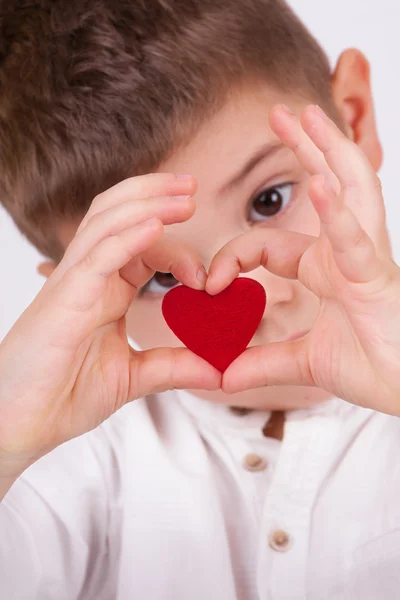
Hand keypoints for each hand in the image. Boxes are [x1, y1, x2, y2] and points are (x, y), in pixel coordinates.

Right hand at [0, 173, 219, 477]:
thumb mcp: (132, 377)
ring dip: (147, 204)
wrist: (20, 424)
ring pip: (106, 223)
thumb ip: (174, 366)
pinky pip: (97, 257)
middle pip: (118, 214)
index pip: (142, 245)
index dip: (177, 249)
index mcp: (105, 289)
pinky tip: (155, 226)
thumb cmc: (63, 395)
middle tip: (191, 186)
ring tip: (183, 196)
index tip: (207, 277)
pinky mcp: (63, 299)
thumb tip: (219, 370)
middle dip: (156, 194)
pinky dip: (126, 238)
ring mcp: (73, 283)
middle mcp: (88, 276)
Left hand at [206, 104, 399, 415]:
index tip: (209, 283)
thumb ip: (261, 363)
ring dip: (328, 151)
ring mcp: (365, 259)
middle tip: (280, 114)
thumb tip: (222, 377)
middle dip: (305, 148)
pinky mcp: (378, 278)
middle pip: (326, 186)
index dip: (233, 256)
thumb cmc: (373, 367)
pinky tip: (322, 183)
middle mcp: (345, 253)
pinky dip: (338, 213)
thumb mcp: (303, 362)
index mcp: (324, 268)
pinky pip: (356, 239)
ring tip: (307, 114)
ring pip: (350, 191)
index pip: (267, 243)